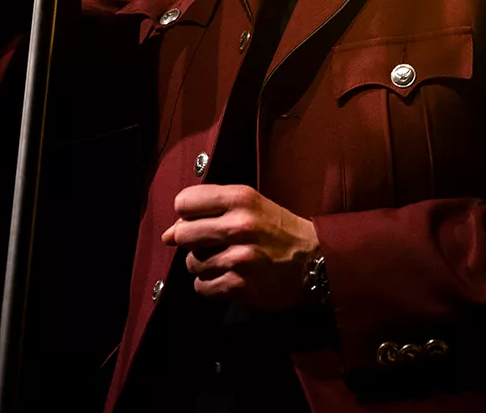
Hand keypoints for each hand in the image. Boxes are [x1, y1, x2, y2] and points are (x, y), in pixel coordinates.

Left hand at [160, 184, 320, 311]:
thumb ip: (209, 211)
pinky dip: (210, 285)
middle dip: (190, 241)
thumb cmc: (279, 230)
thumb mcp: (250, 206)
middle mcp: (238, 226)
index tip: (197, 221)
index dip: (185, 213)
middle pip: (182, 234)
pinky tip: (228, 278)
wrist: (318, 262)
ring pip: (192, 263)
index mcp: (240, 199)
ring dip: (203, 265)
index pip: (184, 201)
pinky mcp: (241, 286)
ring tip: (226, 262)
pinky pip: (202, 287)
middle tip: (209, 244)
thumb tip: (167, 234)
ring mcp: (239, 258)